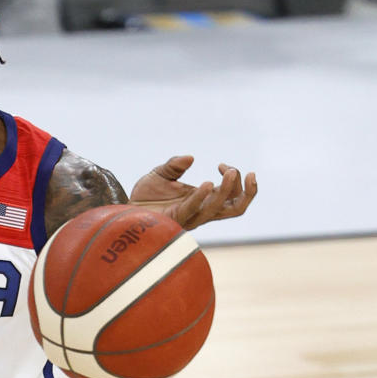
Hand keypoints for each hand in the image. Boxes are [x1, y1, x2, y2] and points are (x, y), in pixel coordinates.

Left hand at [129, 156, 256, 229]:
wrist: (126, 210)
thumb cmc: (146, 196)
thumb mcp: (161, 173)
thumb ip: (175, 165)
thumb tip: (190, 158)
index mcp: (204, 200)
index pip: (233, 196)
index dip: (236, 179)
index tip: (221, 164)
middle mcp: (202, 211)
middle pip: (236, 208)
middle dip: (249, 192)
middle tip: (249, 173)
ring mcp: (191, 216)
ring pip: (220, 210)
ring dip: (228, 190)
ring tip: (230, 171)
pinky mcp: (176, 219)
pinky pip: (194, 209)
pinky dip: (203, 196)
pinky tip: (208, 183)